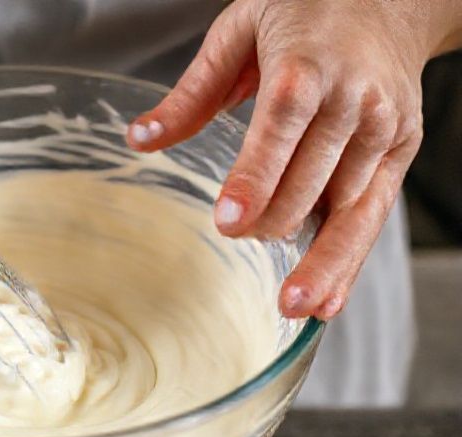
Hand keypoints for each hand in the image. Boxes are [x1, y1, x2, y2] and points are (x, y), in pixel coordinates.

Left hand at [127, 0, 461, 319]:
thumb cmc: (305, 10)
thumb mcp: (238, 32)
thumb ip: (191, 93)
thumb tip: (139, 138)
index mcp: (305, 67)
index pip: (279, 128)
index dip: (255, 178)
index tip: (229, 221)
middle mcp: (351, 101)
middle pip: (311, 179)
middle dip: (272, 219)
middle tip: (235, 239)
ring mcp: (382, 129)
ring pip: (349, 208)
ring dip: (318, 258)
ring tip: (289, 304)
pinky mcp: (400, 151)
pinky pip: (375, 216)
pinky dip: (351, 261)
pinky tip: (328, 300)